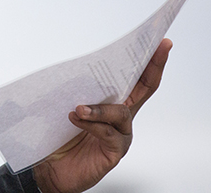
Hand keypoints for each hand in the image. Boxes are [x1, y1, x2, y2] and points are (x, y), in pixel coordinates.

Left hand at [32, 38, 172, 192]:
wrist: (48, 169)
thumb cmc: (59, 135)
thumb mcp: (68, 105)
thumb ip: (78, 89)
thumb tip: (77, 67)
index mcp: (114, 102)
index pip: (138, 78)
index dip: (151, 60)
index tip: (162, 41)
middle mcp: (122, 118)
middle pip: (145, 88)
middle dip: (153, 65)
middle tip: (158, 48)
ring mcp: (121, 135)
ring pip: (121, 113)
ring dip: (100, 108)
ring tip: (78, 108)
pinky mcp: (113, 152)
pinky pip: (107, 134)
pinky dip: (91, 124)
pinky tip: (75, 119)